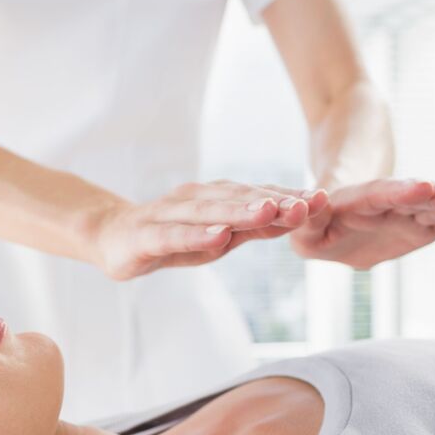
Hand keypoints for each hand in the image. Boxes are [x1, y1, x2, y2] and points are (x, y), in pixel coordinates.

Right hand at [89, 181, 328, 279]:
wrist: (109, 237)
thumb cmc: (170, 238)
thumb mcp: (217, 236)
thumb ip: (253, 228)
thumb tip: (298, 218)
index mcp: (216, 198)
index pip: (258, 196)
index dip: (290, 198)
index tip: (325, 201)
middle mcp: (195, 199)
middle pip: (239, 200)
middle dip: (274, 202)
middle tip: (308, 204)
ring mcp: (169, 214)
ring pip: (209, 212)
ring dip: (240, 211)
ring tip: (269, 211)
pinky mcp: (145, 235)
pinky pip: (173, 235)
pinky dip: (196, 235)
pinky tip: (217, 236)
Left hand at [287, 179, 434, 269]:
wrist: (337, 215)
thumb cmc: (318, 226)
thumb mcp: (305, 231)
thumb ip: (308, 223)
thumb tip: (318, 205)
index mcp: (356, 203)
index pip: (378, 195)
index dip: (400, 193)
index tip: (422, 188)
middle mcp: (386, 205)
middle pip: (415, 198)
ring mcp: (407, 213)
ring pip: (434, 206)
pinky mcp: (422, 226)